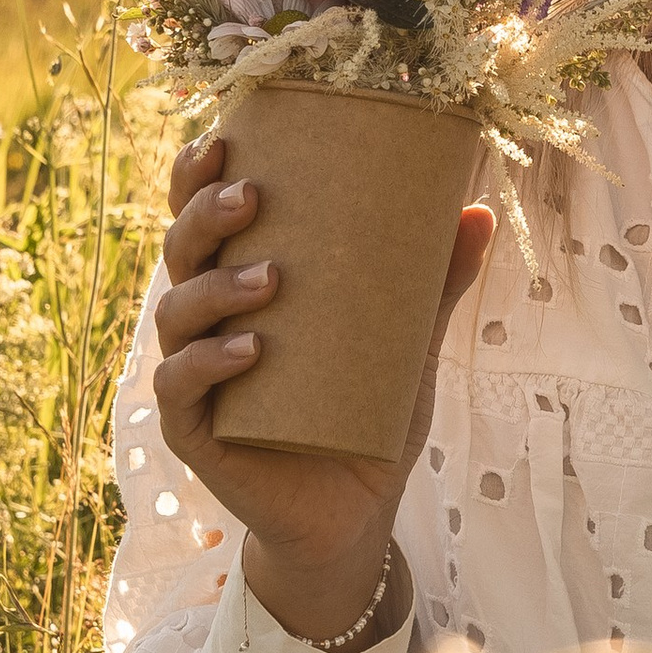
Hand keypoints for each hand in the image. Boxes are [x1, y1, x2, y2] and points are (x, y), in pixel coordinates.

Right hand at [152, 131, 495, 640]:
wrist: (353, 517)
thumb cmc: (367, 417)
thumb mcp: (407, 343)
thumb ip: (434, 282)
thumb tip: (476, 210)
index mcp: (239, 285)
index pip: (202, 217)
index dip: (195, 174)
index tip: (225, 135)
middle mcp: (204, 323)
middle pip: (180, 250)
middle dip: (205, 214)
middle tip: (253, 195)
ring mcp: (194, 378)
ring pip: (175, 313)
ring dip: (217, 287)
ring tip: (273, 278)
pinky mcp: (194, 434)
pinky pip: (182, 388)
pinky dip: (209, 363)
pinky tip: (251, 350)